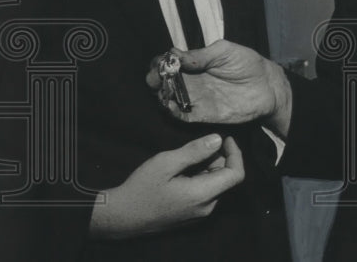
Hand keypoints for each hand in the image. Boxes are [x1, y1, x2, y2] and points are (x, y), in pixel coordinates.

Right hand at [89, 134, 243, 239]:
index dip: (236, 153)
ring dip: (209, 167)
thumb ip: (194, 151)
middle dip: (219, 158)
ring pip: (215, 185)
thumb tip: (218, 139)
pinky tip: (183, 171)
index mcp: (203, 195)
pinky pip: (205, 193)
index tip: (225, 138)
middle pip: (226, 178)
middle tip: (199, 146)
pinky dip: (201, 177)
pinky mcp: (191, 215)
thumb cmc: (141, 189)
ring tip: (187, 158)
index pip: (236, 174)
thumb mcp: (166, 163)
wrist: (120, 217)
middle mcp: (206, 207)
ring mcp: (199, 214)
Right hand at [146, 41, 291, 134]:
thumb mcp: (224, 51)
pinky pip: (182, 115)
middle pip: (163, 81)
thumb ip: (200, 54)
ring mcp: (195, 98)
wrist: (266, 86)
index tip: (160, 64)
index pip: (168, 63)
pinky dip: (173, 112)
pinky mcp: (202, 114)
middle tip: (156, 79)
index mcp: (193, 63)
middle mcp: (190, 81)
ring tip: (164, 92)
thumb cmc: (247, 64)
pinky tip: (171, 106)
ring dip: (161, 96)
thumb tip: (174, 55)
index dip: (160, 63)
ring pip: (168, 98)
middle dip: (155, 80)